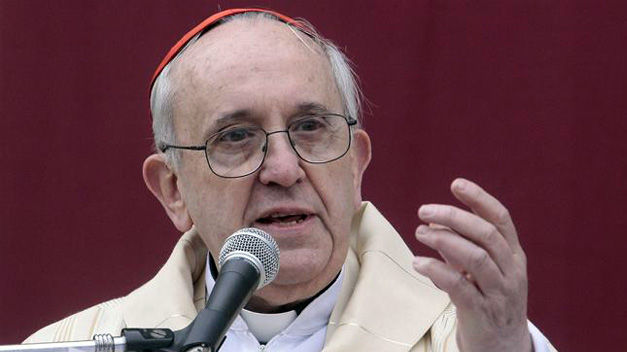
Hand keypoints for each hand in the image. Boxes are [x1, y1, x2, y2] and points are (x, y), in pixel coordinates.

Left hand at [412, 178, 531, 351]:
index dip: (479, 199)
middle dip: (454, 216)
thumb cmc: (490, 300)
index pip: (501, 219)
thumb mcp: (482, 270)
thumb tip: (434, 222)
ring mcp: (499, 293)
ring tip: (419, 232)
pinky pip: (460, 287)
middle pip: (486, 234)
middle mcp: (511, 271)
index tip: (456, 184)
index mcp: (514, 255)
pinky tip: (418, 263)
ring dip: (443, 240)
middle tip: (424, 211)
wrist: (504, 348)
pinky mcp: (482, 313)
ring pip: (476, 258)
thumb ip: (461, 245)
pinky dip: (437, 271)